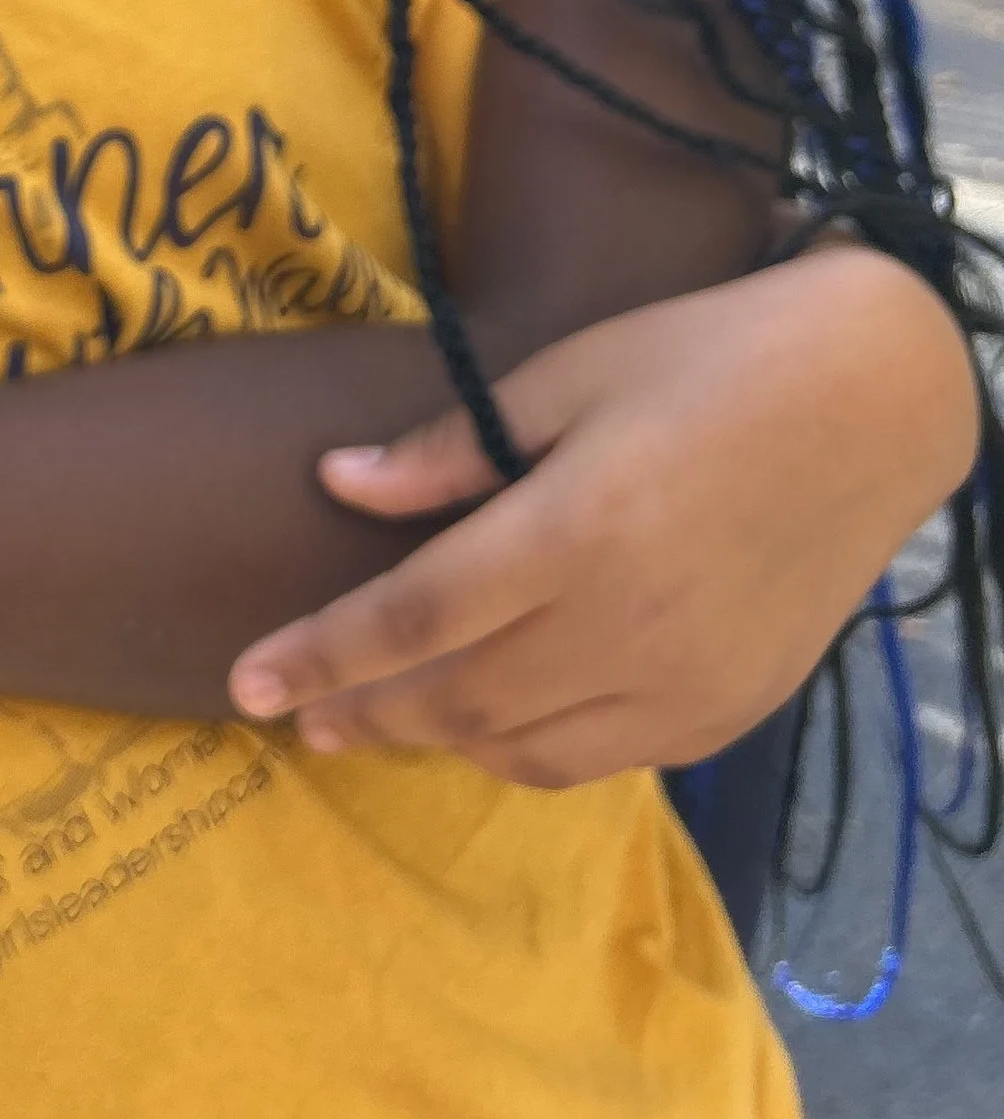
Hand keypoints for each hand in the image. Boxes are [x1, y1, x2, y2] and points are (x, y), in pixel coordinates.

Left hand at [227, 243, 981, 787]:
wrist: (873, 404)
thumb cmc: (705, 360)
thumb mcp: (565, 373)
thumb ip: (449, 447)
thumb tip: (337, 483)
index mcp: (572, 530)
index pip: (411, 618)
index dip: (318, 655)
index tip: (245, 679)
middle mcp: (624, 625)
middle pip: (453, 698)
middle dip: (358, 711)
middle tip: (292, 715)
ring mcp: (683, 682)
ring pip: (521, 747)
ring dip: (433, 739)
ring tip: (369, 722)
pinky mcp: (728, 710)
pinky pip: (600, 758)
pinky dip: (524, 750)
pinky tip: (486, 724)